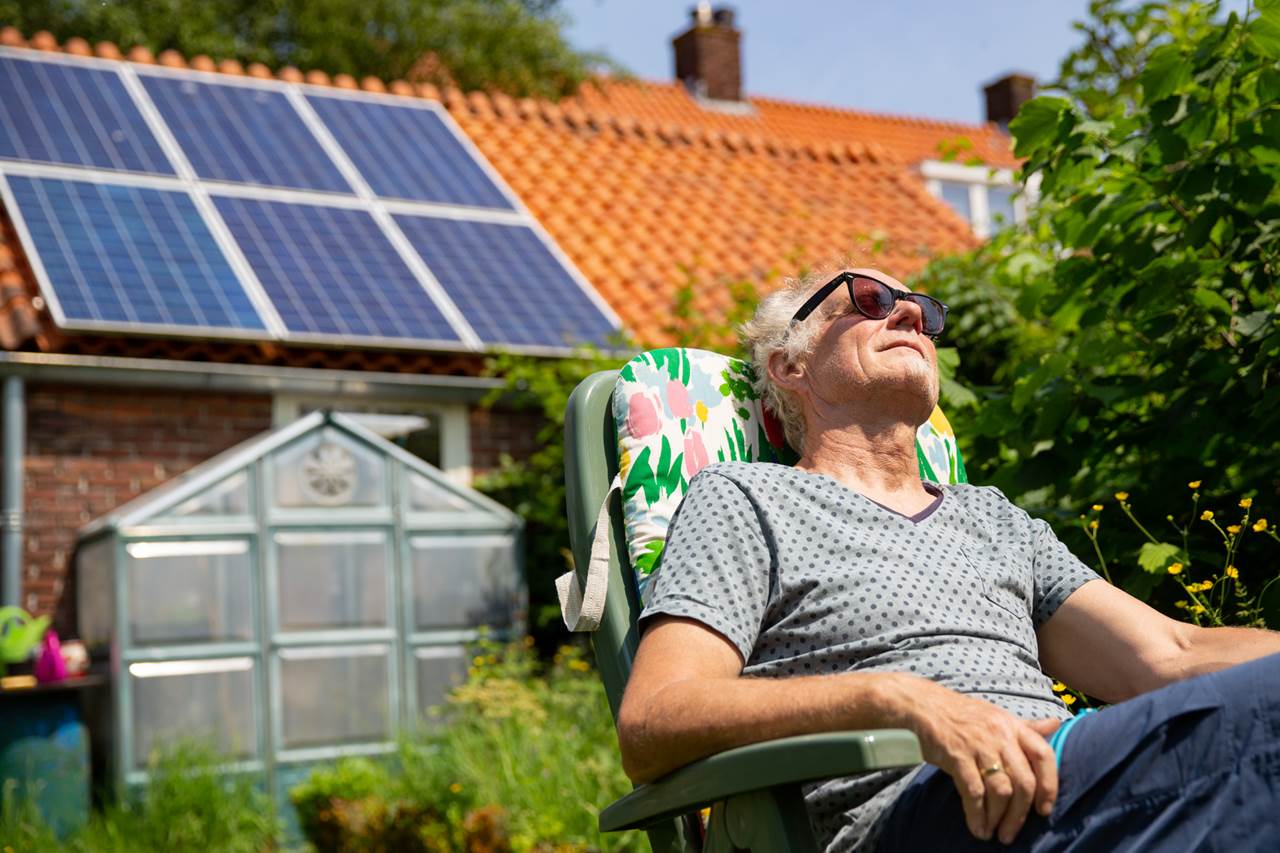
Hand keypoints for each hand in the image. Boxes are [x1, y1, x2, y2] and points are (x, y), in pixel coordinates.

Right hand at [906, 684, 1060, 844]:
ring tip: (992, 832)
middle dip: (1020, 814)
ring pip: (1001, 790)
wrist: (920, 706)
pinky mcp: (956, 755)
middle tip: (1011, 832)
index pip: (1044, 755)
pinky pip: (973, 791)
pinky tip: (976, 827)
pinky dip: (976, 814)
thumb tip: (1056, 725)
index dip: (1049, 785)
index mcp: (1012, 725)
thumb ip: (1025, 727)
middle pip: (1024, 781)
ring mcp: (978, 744)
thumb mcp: (995, 716)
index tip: (1044, 810)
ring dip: (999, 817)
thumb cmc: (959, 714)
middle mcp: (1000, 734)